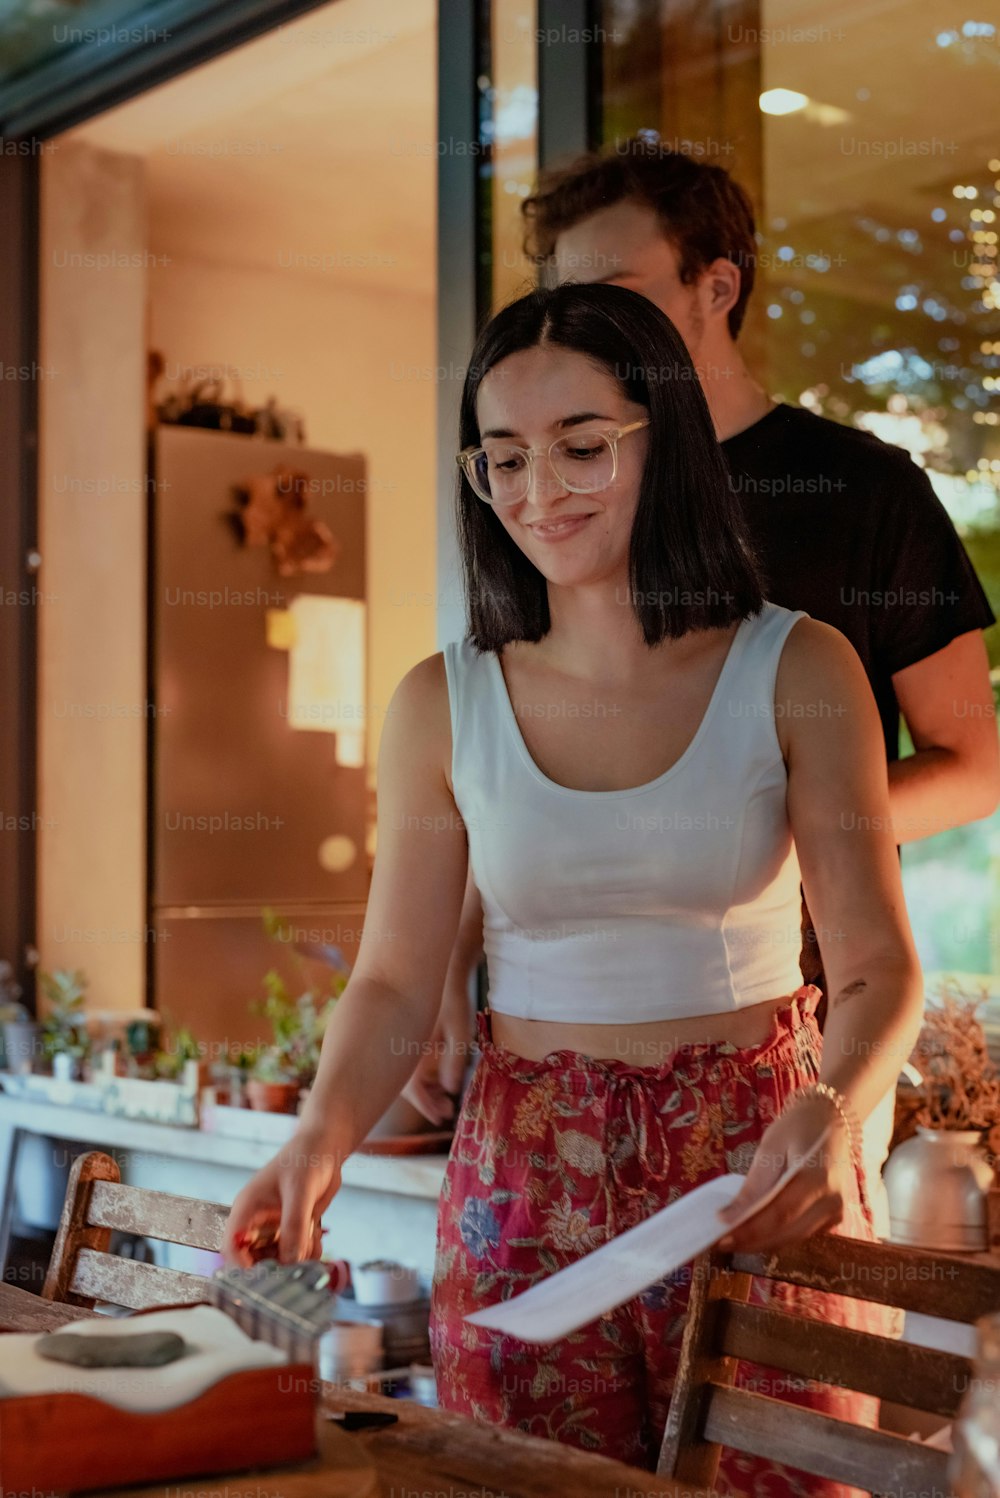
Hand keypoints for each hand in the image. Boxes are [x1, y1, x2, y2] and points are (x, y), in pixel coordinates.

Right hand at [223, 1128, 342, 1266]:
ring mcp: (276, 1227)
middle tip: (294, 1270)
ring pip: (279, 1259)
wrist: (327, 1147)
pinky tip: (317, 1236)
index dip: (241, 1267)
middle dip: (274, 1267)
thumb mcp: (300, 1191)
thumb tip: (290, 1261)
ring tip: (309, 1241)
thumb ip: (294, 1226)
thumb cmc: (306, 1158)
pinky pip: (297, 1252)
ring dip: (295, 1259)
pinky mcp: (293, 1229)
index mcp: (247, 1208)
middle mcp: (258, 1221)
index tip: (262, 1280)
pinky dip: (308, 1252)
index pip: (232, 1246)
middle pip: (254, 1259)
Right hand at [400, 984, 472, 1125]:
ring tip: (446, 1098)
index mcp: (408, 1050)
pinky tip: (438, 1078)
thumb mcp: (460, 1030)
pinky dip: (423, 1076)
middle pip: (408, 1086)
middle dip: (428, 1102)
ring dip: (426, 1089)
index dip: (427, 1107)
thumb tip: (451, 1088)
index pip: (412, 1090)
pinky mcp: (405, 1038)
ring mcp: (400, 1043)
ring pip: (408, 1076)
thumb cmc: (452, 998)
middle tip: (448, 1110)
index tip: (441, 1118)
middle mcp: (399, 1049)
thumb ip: (454, 1060)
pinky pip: (410, 1064)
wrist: (440, 971)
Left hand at [714, 1094, 853, 1254]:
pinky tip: (754, 1235)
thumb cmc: (798, 1127)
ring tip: (731, 1242)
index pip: (780, 1213)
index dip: (750, 1229)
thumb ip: (755, 1183)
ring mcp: (835, 1212)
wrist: (831, 1120)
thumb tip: (730, 1215)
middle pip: (786, 1232)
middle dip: (751, 1241)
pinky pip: (800, 1234)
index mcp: (817, 1178)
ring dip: (761, 1243)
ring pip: (793, 1239)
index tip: (721, 1236)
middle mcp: (831, 1201)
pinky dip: (776, 1237)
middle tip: (719, 1243)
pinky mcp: (833, 1218)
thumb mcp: (771, 1147)